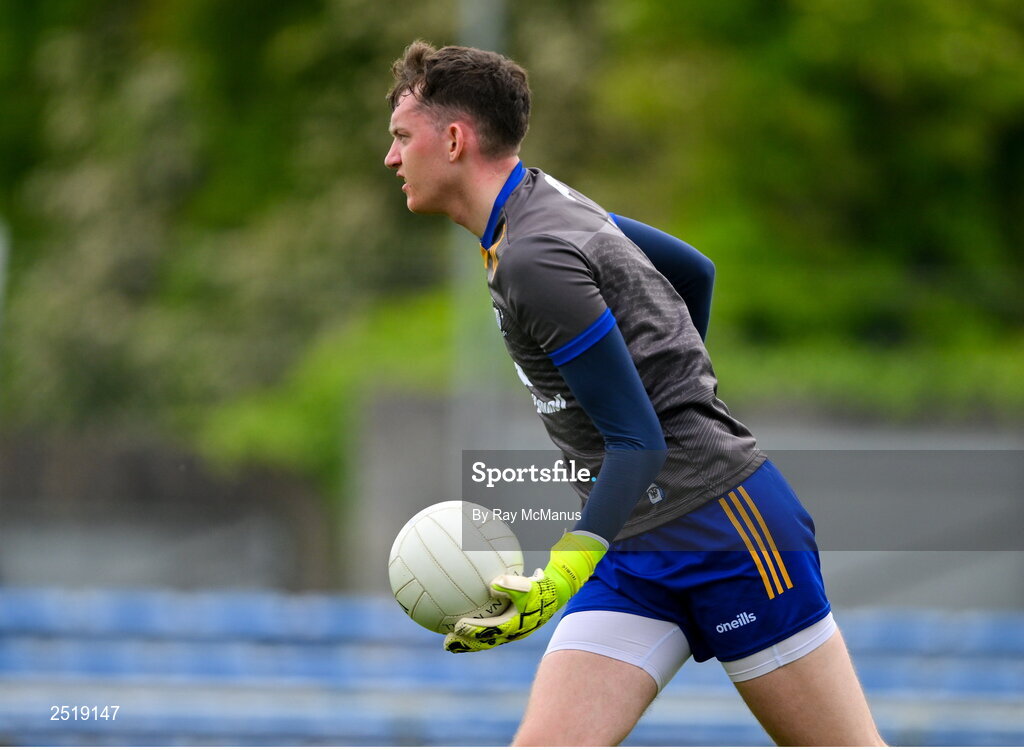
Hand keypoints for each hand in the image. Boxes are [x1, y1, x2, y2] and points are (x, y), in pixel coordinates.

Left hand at [444, 531, 606, 652]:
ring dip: (468, 642)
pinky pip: (489, 630)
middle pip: (484, 642)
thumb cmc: (541, 588)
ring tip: (451, 642)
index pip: (489, 630)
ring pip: (485, 640)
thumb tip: (492, 583)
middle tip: (447, 645)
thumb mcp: (529, 586)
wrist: (555, 593)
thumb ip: (512, 584)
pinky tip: (464, 623)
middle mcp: (510, 632)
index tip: (457, 626)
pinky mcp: (509, 625)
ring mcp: (510, 631)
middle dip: (465, 644)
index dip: (473, 630)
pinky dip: (476, 631)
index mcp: (513, 625)